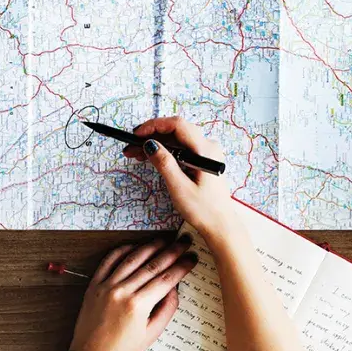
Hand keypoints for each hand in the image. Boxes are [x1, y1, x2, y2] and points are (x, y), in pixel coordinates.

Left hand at [59, 237, 198, 350]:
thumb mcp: (151, 334)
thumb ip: (167, 308)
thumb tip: (174, 287)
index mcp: (138, 306)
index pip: (166, 278)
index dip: (182, 266)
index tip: (192, 258)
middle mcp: (122, 292)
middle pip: (152, 265)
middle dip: (172, 252)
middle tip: (184, 242)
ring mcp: (106, 286)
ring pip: (132, 258)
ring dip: (150, 246)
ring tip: (164, 241)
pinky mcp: (94, 285)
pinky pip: (109, 261)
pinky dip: (123, 250)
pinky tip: (135, 246)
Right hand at [123, 117, 244, 239]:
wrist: (220, 225)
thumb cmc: (204, 210)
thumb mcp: (179, 187)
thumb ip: (164, 163)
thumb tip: (150, 144)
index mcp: (205, 151)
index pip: (177, 125)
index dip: (154, 126)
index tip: (136, 134)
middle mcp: (208, 147)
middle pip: (176, 131)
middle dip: (151, 135)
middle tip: (131, 146)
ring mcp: (206, 153)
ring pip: (177, 139)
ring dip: (156, 143)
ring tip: (136, 153)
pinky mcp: (203, 160)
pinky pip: (182, 148)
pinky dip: (165, 151)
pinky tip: (151, 157)